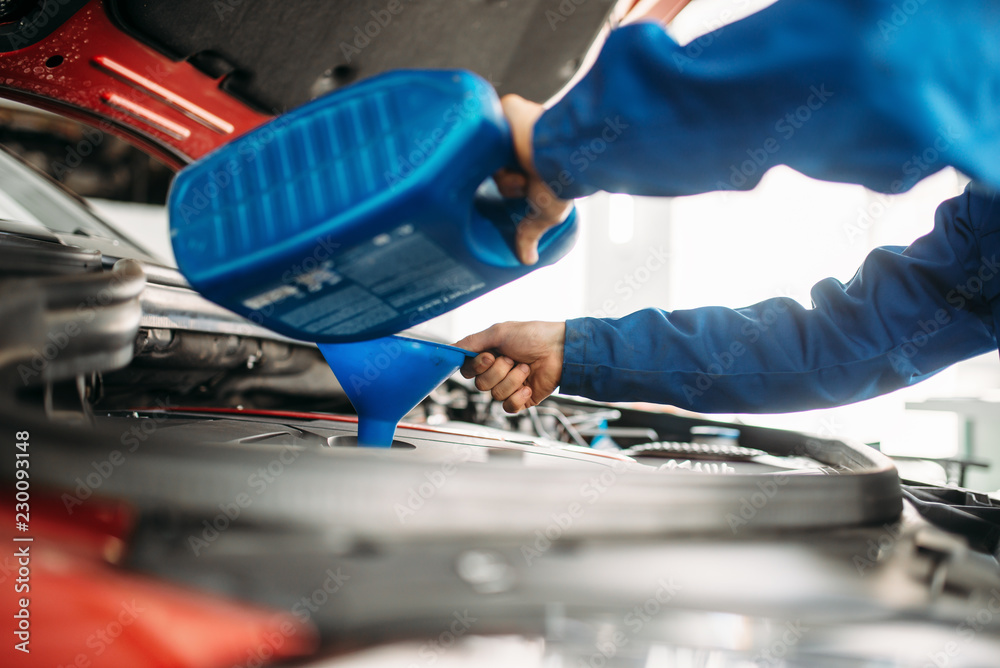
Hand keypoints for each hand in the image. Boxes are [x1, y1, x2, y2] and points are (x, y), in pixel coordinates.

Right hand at [455, 321, 564, 412]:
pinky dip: (518, 396)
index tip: (490, 356)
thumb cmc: (533, 336)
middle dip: (498, 371)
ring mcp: (509, 387)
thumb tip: (450, 349)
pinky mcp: (522, 399)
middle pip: (480, 385)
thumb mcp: (498, 332)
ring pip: (495, 395)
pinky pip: (509, 407)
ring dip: (512, 380)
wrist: (561, 349)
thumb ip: (472, 342)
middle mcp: (497, 372)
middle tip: (513, 359)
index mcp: (489, 356)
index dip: (477, 366)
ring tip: (526, 368)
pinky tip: (529, 386)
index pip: (467, 370)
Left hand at [494, 94, 572, 264]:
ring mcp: (513, 124)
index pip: (506, 175)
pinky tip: (508, 143)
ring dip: (505, 165)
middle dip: (508, 178)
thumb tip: (528, 259)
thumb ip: (532, 231)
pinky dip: (498, 136)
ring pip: (490, 149)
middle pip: (494, 164)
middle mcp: (520, 142)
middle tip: (523, 179)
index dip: (511, 184)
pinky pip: (490, 124)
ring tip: (524, 166)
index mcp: (528, 163)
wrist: (563, 151)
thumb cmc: (561, 179)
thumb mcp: (547, 212)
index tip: (521, 188)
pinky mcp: (507, 108)